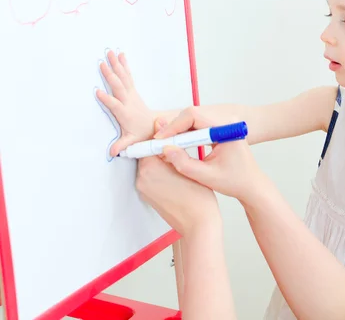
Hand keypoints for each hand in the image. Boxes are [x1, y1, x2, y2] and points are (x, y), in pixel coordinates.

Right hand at [95, 50, 154, 155]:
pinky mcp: (133, 90)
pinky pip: (128, 76)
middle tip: (102, 63)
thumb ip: (122, 145)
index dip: (107, 99)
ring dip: (116, 65)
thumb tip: (112, 153)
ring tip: (110, 53)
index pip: (116, 105)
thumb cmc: (141, 134)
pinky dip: (124, 65)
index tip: (97, 92)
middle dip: (111, 75)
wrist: (155, 127)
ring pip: (123, 78)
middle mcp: (129, 101)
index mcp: (126, 113)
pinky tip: (121, 55)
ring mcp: (132, 94)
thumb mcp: (131, 141)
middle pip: (119, 87)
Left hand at [135, 120, 220, 236]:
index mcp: (149, 168)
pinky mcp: (148, 196)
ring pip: (151, 165)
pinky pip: (152, 178)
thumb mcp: (187, 164)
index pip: (149, 142)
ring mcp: (143, 189)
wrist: (199, 225)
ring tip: (182, 163)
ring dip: (163, 162)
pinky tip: (178, 176)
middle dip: (163, 150)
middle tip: (181, 149)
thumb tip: (159, 122)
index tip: (175, 136)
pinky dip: (163, 174)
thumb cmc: (198, 199)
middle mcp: (142, 179)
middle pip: (148, 154)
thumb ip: (170, 143)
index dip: (164, 137)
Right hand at [155, 107, 267, 203]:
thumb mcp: (206, 176)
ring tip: (166, 146)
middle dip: (173, 128)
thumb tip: (165, 148)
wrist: (252, 185)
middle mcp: (226, 121)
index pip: (193, 116)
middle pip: (191, 114)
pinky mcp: (220, 129)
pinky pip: (198, 126)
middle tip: (158, 144)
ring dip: (178, 131)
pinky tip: (177, 146)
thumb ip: (184, 163)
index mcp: (226, 128)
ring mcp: (223, 123)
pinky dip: (186, 134)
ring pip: (193, 119)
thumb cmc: (235, 182)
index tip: (160, 140)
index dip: (173, 126)